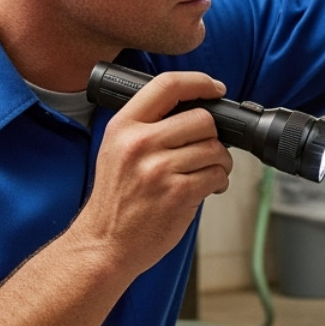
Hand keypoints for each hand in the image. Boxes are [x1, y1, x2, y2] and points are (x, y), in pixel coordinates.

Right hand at [77, 70, 234, 276]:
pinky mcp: (178, 193)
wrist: (105, 243)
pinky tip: (206, 187)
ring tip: (206, 172)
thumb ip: (147, 126)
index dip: (199, 82)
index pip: (167, 85)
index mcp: (123, 126)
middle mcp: (140, 144)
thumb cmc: (116, 199)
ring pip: (215, 148)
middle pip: (201, 119)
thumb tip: (195, 110)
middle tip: (206, 150)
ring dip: (220, 162)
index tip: (215, 88)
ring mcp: (159, 169)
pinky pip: (217, 175)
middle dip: (212, 135)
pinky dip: (219, 181)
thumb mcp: (117, 150)